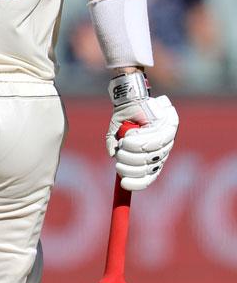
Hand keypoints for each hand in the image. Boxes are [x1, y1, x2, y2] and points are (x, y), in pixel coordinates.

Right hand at [106, 73, 177, 190]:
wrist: (131, 98)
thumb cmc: (125, 117)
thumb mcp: (116, 135)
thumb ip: (114, 147)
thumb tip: (113, 157)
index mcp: (151, 155)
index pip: (150, 176)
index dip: (138, 182)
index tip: (123, 184)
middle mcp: (162, 150)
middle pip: (149, 169)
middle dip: (130, 168)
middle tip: (119, 161)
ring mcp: (168, 140)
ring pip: (149, 156)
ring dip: (132, 152)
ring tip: (124, 143)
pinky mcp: (170, 128)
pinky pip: (153, 143)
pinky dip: (138, 141)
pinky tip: (130, 136)